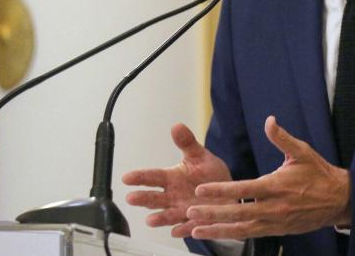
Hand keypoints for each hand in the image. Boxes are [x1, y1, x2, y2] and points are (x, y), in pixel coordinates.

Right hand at [122, 123, 233, 237]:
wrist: (227, 192)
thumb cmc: (209, 174)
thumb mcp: (200, 156)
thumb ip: (187, 143)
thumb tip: (176, 126)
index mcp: (172, 178)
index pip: (153, 177)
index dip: (140, 177)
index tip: (126, 177)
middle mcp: (173, 196)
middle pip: (155, 198)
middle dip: (143, 198)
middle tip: (131, 198)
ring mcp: (182, 210)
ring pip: (167, 216)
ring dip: (159, 218)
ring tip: (151, 220)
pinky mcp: (194, 222)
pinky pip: (187, 227)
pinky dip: (182, 229)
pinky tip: (177, 230)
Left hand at [185, 116, 350, 239]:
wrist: (338, 199)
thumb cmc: (319, 173)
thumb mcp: (302, 151)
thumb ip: (282, 138)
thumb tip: (269, 121)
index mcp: (277, 185)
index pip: (243, 189)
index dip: (221, 190)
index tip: (201, 190)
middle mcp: (274, 206)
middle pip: (238, 212)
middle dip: (212, 213)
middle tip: (190, 211)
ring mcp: (275, 221)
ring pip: (241, 228)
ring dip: (217, 229)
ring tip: (195, 229)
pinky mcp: (277, 230)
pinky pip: (251, 234)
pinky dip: (233, 235)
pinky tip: (218, 235)